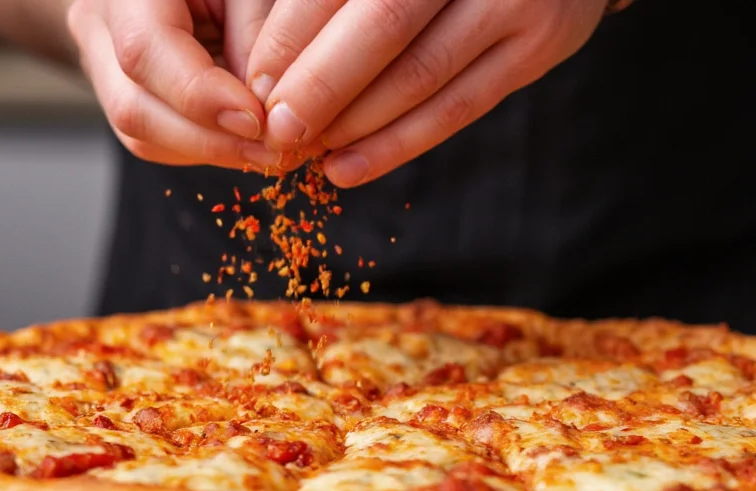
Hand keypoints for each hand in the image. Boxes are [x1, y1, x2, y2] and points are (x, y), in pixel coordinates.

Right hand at [67, 0, 289, 171]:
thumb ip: (254, 32)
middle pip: (134, 109)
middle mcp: (98, 27)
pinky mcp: (121, 96)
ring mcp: (101, 66)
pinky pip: (155, 142)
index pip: (144, 51)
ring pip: (142, 137)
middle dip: (210, 140)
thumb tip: (264, 102)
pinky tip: (243, 143)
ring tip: (265, 150)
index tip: (257, 120)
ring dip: (211, 152)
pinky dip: (205, 149)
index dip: (201, 97)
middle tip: (270, 150)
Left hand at [246, 0, 607, 186]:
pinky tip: (348, 169)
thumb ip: (337, 0)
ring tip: (306, 152)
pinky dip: (398, 144)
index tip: (257, 83)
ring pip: (421, 75)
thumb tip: (268, 68)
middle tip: (278, 130)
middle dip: (322, 86)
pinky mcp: (539, 49)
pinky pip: (458, 109)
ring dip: (356, 124)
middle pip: (385, 25)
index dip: (293, 34)